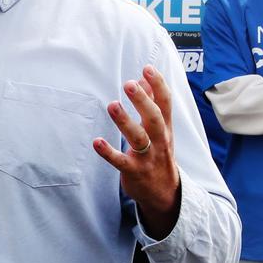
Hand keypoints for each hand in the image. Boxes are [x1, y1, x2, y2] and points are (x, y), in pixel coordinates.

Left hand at [93, 65, 180, 235]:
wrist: (165, 193)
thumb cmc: (159, 154)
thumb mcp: (162, 129)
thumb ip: (153, 103)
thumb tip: (143, 77)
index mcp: (166, 128)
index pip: (166, 103)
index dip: (159, 85)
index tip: (147, 68)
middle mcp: (160, 141)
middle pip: (155, 118)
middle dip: (143, 101)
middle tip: (129, 83)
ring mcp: (147, 157)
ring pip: (139, 138)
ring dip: (125, 121)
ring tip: (112, 105)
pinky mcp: (134, 172)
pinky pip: (121, 162)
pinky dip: (109, 153)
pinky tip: (97, 142)